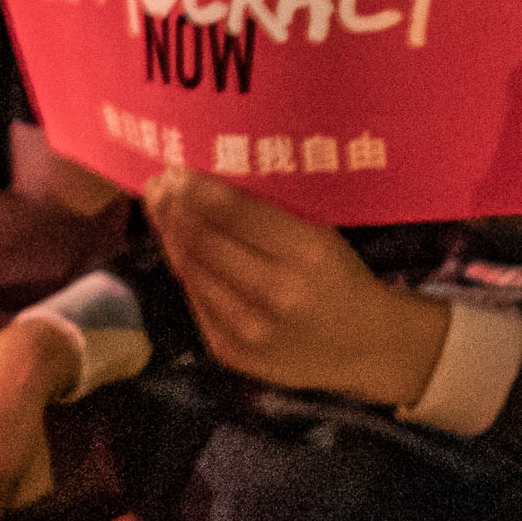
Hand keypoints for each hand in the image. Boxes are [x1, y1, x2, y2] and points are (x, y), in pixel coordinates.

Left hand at [141, 164, 446, 406]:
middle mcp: (274, 291)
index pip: (235, 213)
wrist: (363, 348)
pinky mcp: (229, 351)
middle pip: (204, 242)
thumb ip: (271, 217)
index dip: (198, 189)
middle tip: (158, 185)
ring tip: (160, 211)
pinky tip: (178, 248)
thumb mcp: (323, 237)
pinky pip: (194, 301)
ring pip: (191, 272)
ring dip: (170, 237)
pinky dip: (184, 270)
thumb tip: (209, 186)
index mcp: (307, 252)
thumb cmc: (342, 279)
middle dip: (174, 209)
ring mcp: (247, 327)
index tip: (176, 169)